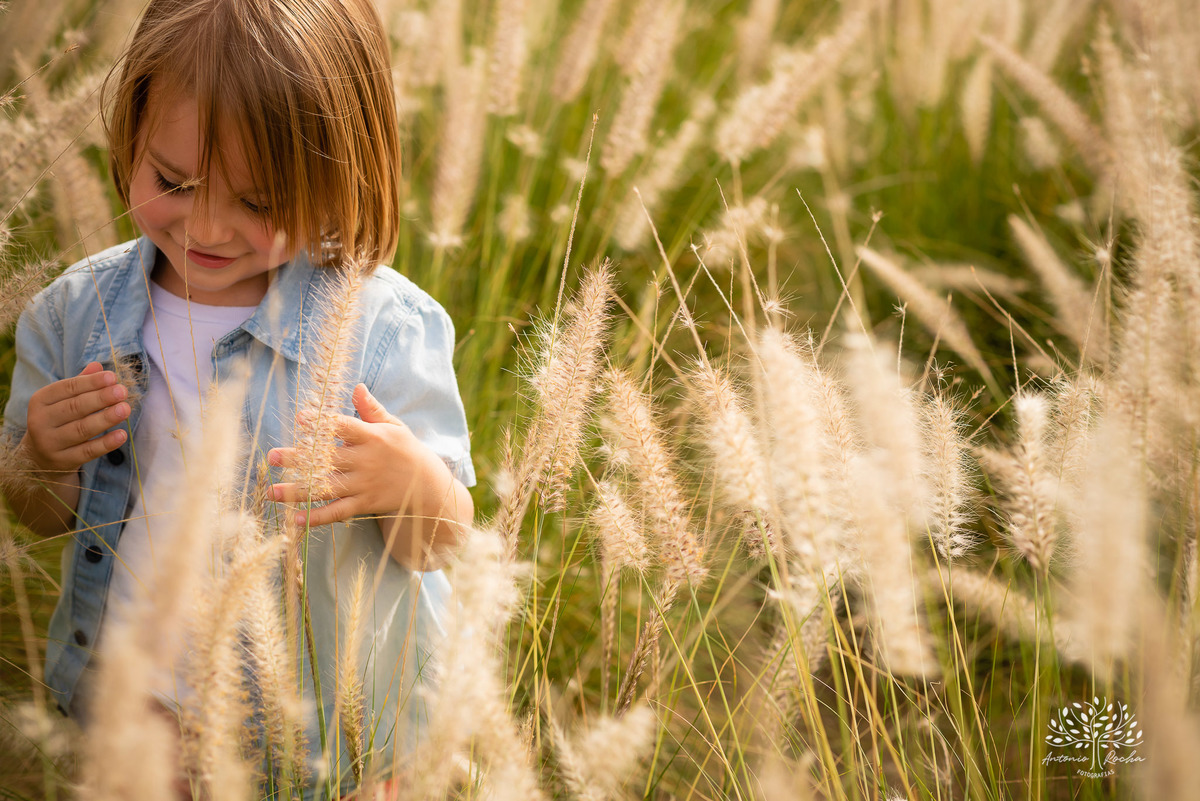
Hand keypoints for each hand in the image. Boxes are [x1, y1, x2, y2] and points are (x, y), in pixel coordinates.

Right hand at [20, 362, 130, 475]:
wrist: (39, 456)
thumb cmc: (58, 419)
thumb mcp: (62, 400)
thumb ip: (80, 383)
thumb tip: (98, 366)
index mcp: (40, 401)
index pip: (67, 388)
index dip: (90, 382)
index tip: (112, 377)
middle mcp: (40, 422)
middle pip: (74, 408)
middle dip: (101, 398)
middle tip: (122, 391)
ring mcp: (50, 443)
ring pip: (81, 429)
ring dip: (105, 419)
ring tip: (125, 409)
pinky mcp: (63, 461)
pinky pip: (88, 452)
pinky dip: (106, 444)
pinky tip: (122, 435)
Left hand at [267, 384, 447, 527]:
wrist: (427, 485)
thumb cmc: (406, 450)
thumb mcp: (393, 426)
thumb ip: (372, 409)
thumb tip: (356, 387)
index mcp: (372, 437)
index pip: (343, 427)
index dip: (322, 422)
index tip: (300, 419)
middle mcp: (366, 461)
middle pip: (328, 459)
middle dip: (299, 459)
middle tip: (272, 456)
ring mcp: (365, 484)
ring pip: (327, 488)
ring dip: (298, 491)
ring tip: (271, 492)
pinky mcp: (365, 504)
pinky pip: (338, 512)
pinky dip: (318, 518)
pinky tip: (296, 519)